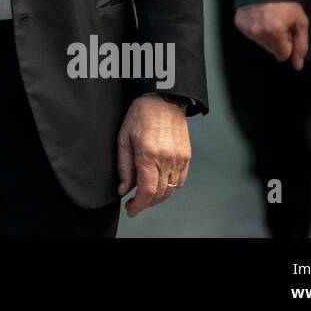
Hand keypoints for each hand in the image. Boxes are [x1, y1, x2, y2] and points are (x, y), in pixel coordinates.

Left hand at [117, 94, 190, 217]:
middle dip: (146, 203)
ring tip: (145, 196)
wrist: (163, 99)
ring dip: (158, 198)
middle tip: (134, 204)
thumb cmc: (140, 115)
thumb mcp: (123, 138)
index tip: (131, 210)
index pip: (147, 191)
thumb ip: (124, 166)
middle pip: (159, 193)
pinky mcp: (186, 157)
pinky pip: (180, 181)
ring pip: (170, 189)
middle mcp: (167, 159)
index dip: (139, 205)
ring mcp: (179, 159)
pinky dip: (169, 188)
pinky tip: (159, 185)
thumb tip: (123, 190)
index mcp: (149, 154)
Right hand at [235, 1, 308, 69]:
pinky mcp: (239, 24)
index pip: (283, 55)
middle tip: (280, 23)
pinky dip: (257, 28)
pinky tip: (261, 18)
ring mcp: (247, 28)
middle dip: (278, 40)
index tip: (288, 31)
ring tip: (270, 19)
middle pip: (272, 50)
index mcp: (274, 32)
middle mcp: (258, 32)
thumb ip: (301, 45)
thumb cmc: (285, 2)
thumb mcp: (300, 22)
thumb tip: (298, 65)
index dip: (288, 44)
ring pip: (262, 43)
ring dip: (267, 34)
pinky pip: (252, 35)